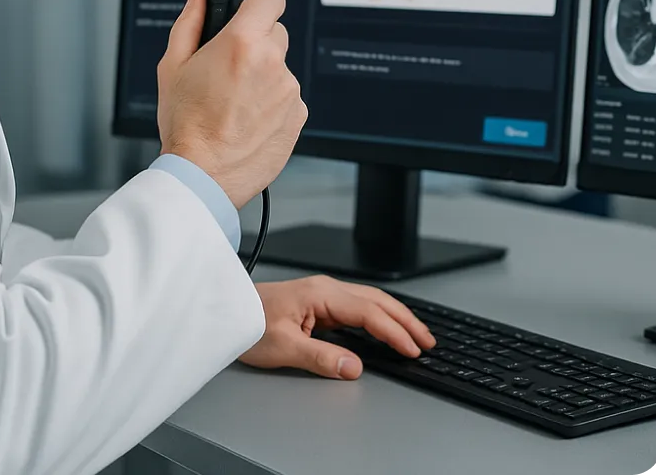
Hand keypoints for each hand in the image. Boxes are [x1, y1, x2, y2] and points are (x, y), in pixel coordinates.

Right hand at [156, 0, 307, 209]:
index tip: (249, 13)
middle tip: (229, 68)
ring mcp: (290, 91)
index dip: (258, 3)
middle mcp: (272, 63)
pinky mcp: (299, 116)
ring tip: (234, 102)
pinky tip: (247, 119)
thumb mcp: (173, 65)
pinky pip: (287, 97)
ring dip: (263, 76)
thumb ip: (190, 22)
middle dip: (255, 43)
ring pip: (280, 68)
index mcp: (241, 43)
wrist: (203, 176)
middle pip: (275, 33)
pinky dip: (272, 103)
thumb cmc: (186, 124)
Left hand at [239, 276, 435, 378]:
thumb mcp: (283, 346)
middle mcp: (325, 289)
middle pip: (375, 300)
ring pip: (368, 300)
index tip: (413, 349)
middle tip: (428, 340)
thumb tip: (354, 366)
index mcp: (321, 294)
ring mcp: (322, 294)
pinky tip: (385, 327)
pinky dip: (378, 316)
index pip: (368, 312)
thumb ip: (320, 357)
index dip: (394, 332)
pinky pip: (357, 306)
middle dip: (405, 319)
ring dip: (394, 316)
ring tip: (416, 333)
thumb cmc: (248, 323)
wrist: (227, 310)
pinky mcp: (318, 303)